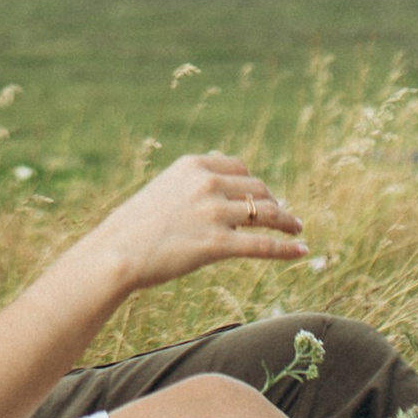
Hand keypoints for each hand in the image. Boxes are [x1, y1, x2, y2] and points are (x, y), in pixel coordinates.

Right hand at [89, 152, 304, 294]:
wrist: (116, 252)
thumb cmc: (135, 226)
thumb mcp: (164, 188)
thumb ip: (192, 180)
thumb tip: (216, 170)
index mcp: (194, 165)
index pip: (239, 168)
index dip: (256, 183)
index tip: (265, 195)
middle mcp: (207, 184)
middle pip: (258, 188)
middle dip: (274, 202)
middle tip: (285, 216)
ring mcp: (214, 213)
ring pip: (266, 213)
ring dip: (287, 222)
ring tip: (298, 230)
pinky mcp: (217, 244)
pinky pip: (262, 244)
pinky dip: (285, 248)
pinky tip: (300, 251)